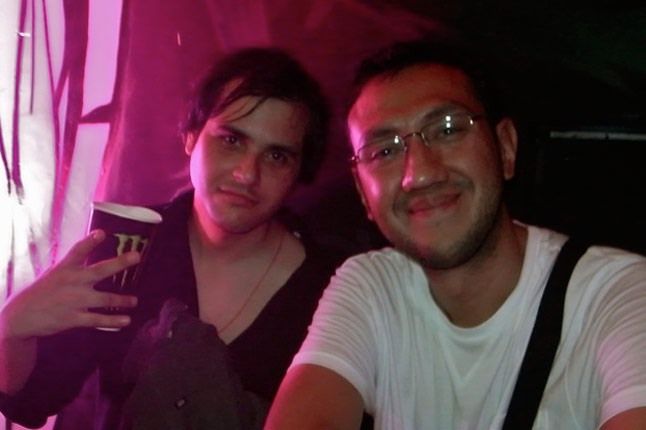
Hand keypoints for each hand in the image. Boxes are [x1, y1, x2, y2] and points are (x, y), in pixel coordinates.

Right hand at [0, 230, 140, 339]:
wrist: (22, 316)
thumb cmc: (44, 291)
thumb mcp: (56, 273)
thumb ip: (75, 265)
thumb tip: (94, 251)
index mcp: (66, 268)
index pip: (78, 251)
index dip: (90, 241)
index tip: (102, 233)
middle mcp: (73, 282)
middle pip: (100, 270)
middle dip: (120, 263)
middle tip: (137, 256)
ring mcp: (75, 301)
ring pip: (105, 299)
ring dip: (122, 300)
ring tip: (134, 301)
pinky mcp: (74, 318)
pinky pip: (98, 319)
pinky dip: (113, 320)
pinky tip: (126, 320)